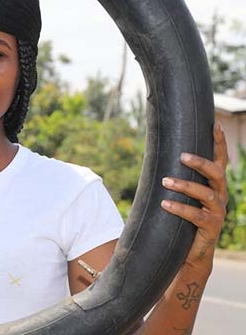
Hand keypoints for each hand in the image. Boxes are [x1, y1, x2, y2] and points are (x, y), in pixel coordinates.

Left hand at [160, 121, 228, 269]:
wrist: (190, 253)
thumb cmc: (182, 219)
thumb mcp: (181, 196)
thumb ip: (175, 177)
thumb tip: (155, 155)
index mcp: (214, 186)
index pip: (220, 160)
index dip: (219, 142)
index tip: (214, 123)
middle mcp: (219, 196)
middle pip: (217, 174)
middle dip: (201, 163)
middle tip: (182, 156)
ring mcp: (217, 212)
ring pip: (206, 194)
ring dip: (185, 185)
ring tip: (166, 180)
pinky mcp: (210, 228)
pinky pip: (196, 216)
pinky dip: (180, 208)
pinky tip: (165, 203)